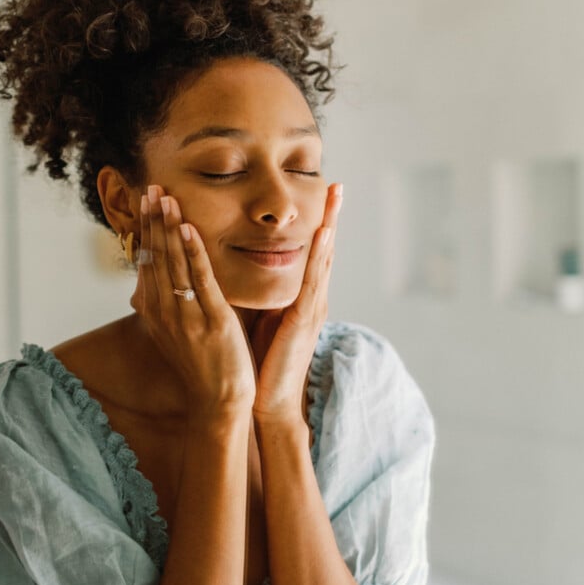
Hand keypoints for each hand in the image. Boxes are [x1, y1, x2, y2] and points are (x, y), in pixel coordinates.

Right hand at [130, 185, 255, 419]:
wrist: (218, 400)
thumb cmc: (200, 363)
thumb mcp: (174, 329)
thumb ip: (165, 299)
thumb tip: (155, 274)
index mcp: (155, 310)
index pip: (147, 260)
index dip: (147, 228)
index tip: (147, 200)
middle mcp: (164, 309)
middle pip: (156, 256)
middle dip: (154, 220)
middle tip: (152, 188)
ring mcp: (185, 314)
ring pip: (173, 262)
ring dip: (169, 227)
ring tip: (166, 198)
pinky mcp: (210, 319)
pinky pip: (199, 279)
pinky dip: (193, 252)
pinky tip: (189, 228)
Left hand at [251, 183, 342, 423]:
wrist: (267, 399)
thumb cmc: (263, 359)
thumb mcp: (263, 315)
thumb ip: (264, 291)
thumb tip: (245, 264)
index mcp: (301, 297)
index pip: (310, 252)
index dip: (318, 223)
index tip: (322, 193)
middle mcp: (312, 298)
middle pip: (324, 249)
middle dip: (331, 216)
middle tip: (337, 184)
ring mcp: (312, 308)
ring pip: (322, 259)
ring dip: (329, 226)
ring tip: (335, 197)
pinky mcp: (304, 321)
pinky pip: (312, 282)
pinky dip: (319, 256)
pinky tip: (323, 234)